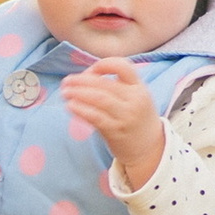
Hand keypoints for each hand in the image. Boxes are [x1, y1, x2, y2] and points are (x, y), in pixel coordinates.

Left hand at [60, 54, 164, 185]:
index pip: (123, 66)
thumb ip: (118, 87)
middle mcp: (134, 100)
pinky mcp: (115, 131)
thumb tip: (86, 77)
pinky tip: (70, 106)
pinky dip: (81, 109)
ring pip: (98, 99)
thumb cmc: (137, 120)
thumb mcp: (137, 98)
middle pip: (104, 84)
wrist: (149, 149)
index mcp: (140, 88)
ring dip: (78, 93)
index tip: (90, 71)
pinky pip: (95, 117)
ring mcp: (125, 116)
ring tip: (65, 92)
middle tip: (66, 81)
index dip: (103, 65)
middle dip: (81, 81)